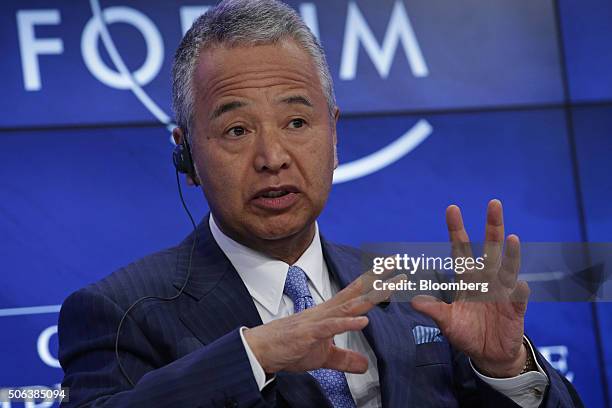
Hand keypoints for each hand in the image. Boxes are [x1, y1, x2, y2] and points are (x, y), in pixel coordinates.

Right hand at [244, 269, 403, 373]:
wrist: (261, 349)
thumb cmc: (288, 348)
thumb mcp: (323, 357)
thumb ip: (344, 358)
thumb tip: (364, 365)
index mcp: (331, 314)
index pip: (357, 294)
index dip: (375, 282)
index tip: (393, 270)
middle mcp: (327, 311)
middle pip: (357, 292)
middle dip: (377, 278)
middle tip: (397, 262)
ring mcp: (318, 320)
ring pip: (348, 305)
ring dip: (369, 297)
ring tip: (389, 287)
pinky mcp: (309, 333)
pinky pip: (331, 327)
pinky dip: (347, 323)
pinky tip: (364, 321)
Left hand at [411, 199, 529, 377]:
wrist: (489, 354)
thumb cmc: (467, 333)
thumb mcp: (447, 323)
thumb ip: (434, 310)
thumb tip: (414, 300)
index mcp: (466, 279)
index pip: (460, 250)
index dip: (456, 230)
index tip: (452, 208)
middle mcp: (486, 279)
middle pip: (489, 248)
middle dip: (492, 226)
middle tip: (494, 203)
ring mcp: (502, 291)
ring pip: (507, 267)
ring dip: (510, 253)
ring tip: (511, 237)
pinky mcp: (515, 307)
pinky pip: (519, 297)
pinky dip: (520, 291)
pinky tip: (520, 285)